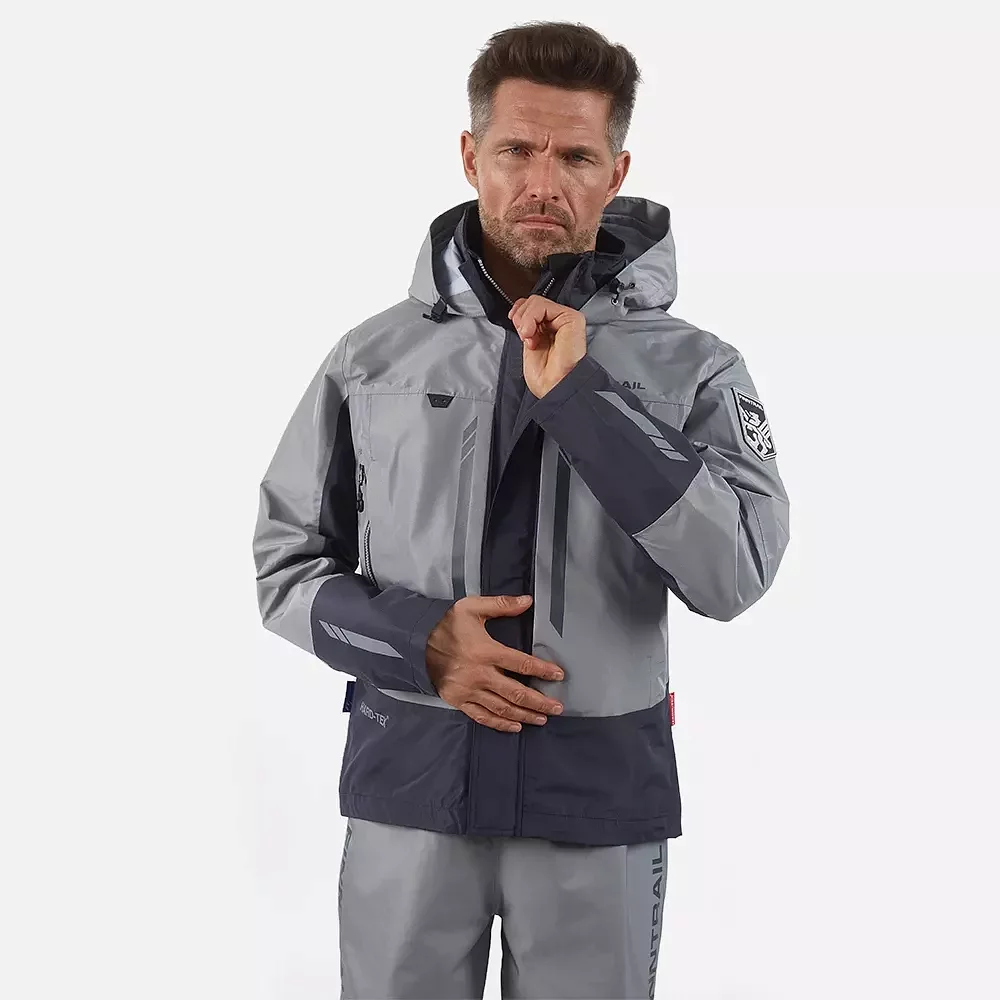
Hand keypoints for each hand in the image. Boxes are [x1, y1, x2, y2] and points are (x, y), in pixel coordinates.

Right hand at [425, 594, 565, 732]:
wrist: (417, 643)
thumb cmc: (447, 625)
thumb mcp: (471, 607)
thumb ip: (501, 605)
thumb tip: (527, 601)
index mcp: (485, 651)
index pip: (520, 664)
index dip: (542, 670)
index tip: (558, 675)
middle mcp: (479, 674)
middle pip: (515, 693)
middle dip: (539, 702)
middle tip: (556, 708)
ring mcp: (468, 691)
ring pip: (502, 708)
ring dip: (524, 715)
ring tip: (542, 718)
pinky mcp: (459, 701)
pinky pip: (482, 717)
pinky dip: (500, 724)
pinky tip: (515, 726)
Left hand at [508, 295, 586, 398]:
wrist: (554, 388)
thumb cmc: (545, 377)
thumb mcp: (528, 344)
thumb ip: (527, 325)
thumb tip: (518, 312)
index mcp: (550, 329)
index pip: (532, 306)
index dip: (519, 311)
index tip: (514, 323)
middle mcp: (559, 322)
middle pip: (533, 301)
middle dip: (521, 318)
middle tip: (524, 337)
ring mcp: (566, 319)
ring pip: (536, 301)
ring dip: (525, 320)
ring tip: (529, 338)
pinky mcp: (572, 318)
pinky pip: (543, 305)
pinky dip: (530, 318)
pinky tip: (532, 334)